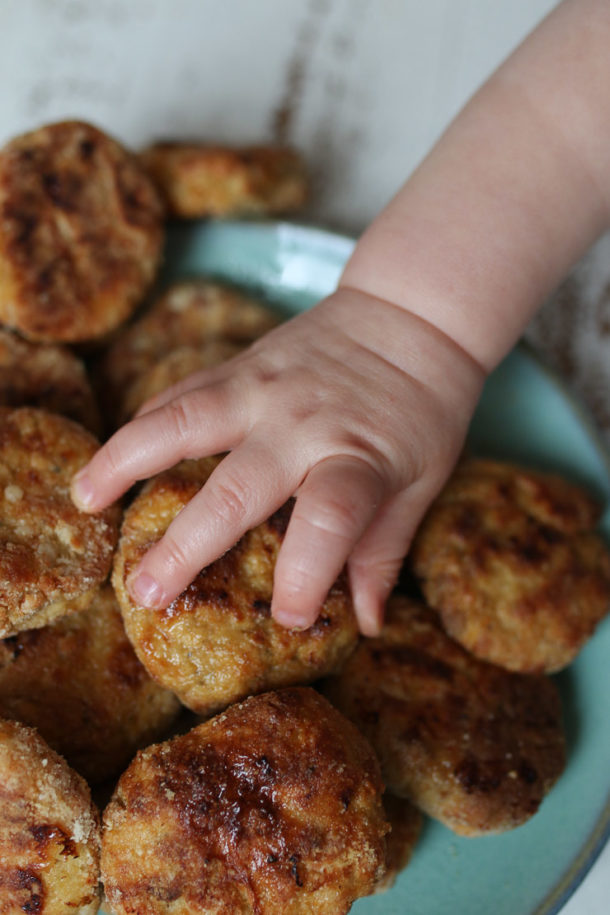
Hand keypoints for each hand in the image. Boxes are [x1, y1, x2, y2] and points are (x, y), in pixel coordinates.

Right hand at [71, 287, 483, 634]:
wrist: (410, 315)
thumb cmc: (422, 409)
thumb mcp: (420, 483)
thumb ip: (384, 552)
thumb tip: (366, 626)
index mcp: (358, 459)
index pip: (328, 522)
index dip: (305, 578)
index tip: (289, 620)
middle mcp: (303, 425)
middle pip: (237, 489)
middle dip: (186, 547)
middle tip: (145, 595)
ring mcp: (264, 389)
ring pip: (183, 421)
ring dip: (127, 460)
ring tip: (84, 499)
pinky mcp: (240, 364)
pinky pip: (181, 392)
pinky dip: (143, 423)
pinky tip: (113, 456)